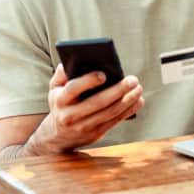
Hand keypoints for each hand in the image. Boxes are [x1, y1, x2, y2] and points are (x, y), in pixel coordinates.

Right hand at [29, 64, 144, 153]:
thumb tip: (76, 57)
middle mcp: (70, 115)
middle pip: (97, 102)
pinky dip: (128, 111)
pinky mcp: (95, 134)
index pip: (73, 89)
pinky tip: (138, 101)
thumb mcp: (55, 87)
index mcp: (60, 100)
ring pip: (109, 113)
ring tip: (139, 89)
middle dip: (117, 90)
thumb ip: (63, 72)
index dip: (88, 81)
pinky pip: (114, 121)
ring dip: (127, 101)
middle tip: (133, 80)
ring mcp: (83, 127)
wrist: (58, 135)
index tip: (104, 74)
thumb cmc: (60, 102)